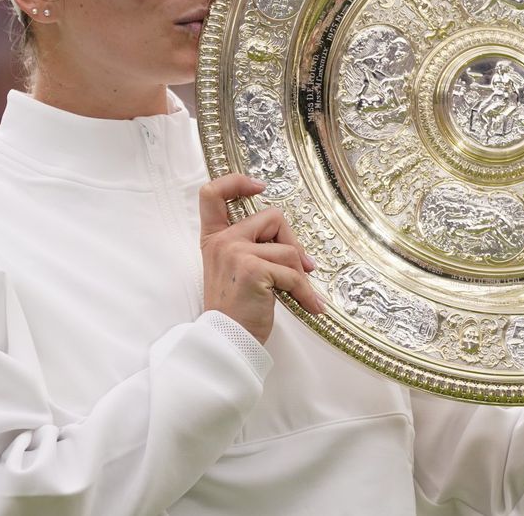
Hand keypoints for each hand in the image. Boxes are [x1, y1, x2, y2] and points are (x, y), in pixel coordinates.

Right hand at [199, 173, 324, 342]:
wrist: (228, 342)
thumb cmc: (236, 310)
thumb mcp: (236, 271)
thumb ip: (252, 248)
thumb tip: (293, 245)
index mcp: (214, 239)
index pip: (212, 194)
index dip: (236, 182)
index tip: (258, 187)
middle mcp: (222, 241)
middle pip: (271, 217)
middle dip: (292, 242)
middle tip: (302, 267)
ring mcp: (235, 252)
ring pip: (287, 249)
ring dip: (300, 274)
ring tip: (301, 294)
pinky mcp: (252, 269)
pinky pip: (293, 273)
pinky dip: (306, 292)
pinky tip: (310, 306)